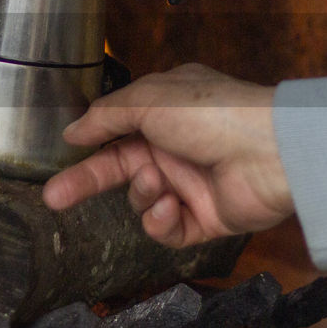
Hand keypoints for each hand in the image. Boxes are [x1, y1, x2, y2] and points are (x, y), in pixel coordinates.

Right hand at [42, 64, 294, 247]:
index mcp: (164, 113)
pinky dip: (162, 220)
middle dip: (85, 184)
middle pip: (120, 171)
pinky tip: (169, 205)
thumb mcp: (149, 99)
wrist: (272, 152)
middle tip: (54, 199)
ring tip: (156, 182)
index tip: (64, 153)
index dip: (89, 145)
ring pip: (142, 200)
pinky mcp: (204, 219)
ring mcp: (190, 185)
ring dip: (142, 192)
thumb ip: (107, 116)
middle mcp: (175, 148)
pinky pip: (167, 228)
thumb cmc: (212, 113)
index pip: (116, 132)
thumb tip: (73, 129)